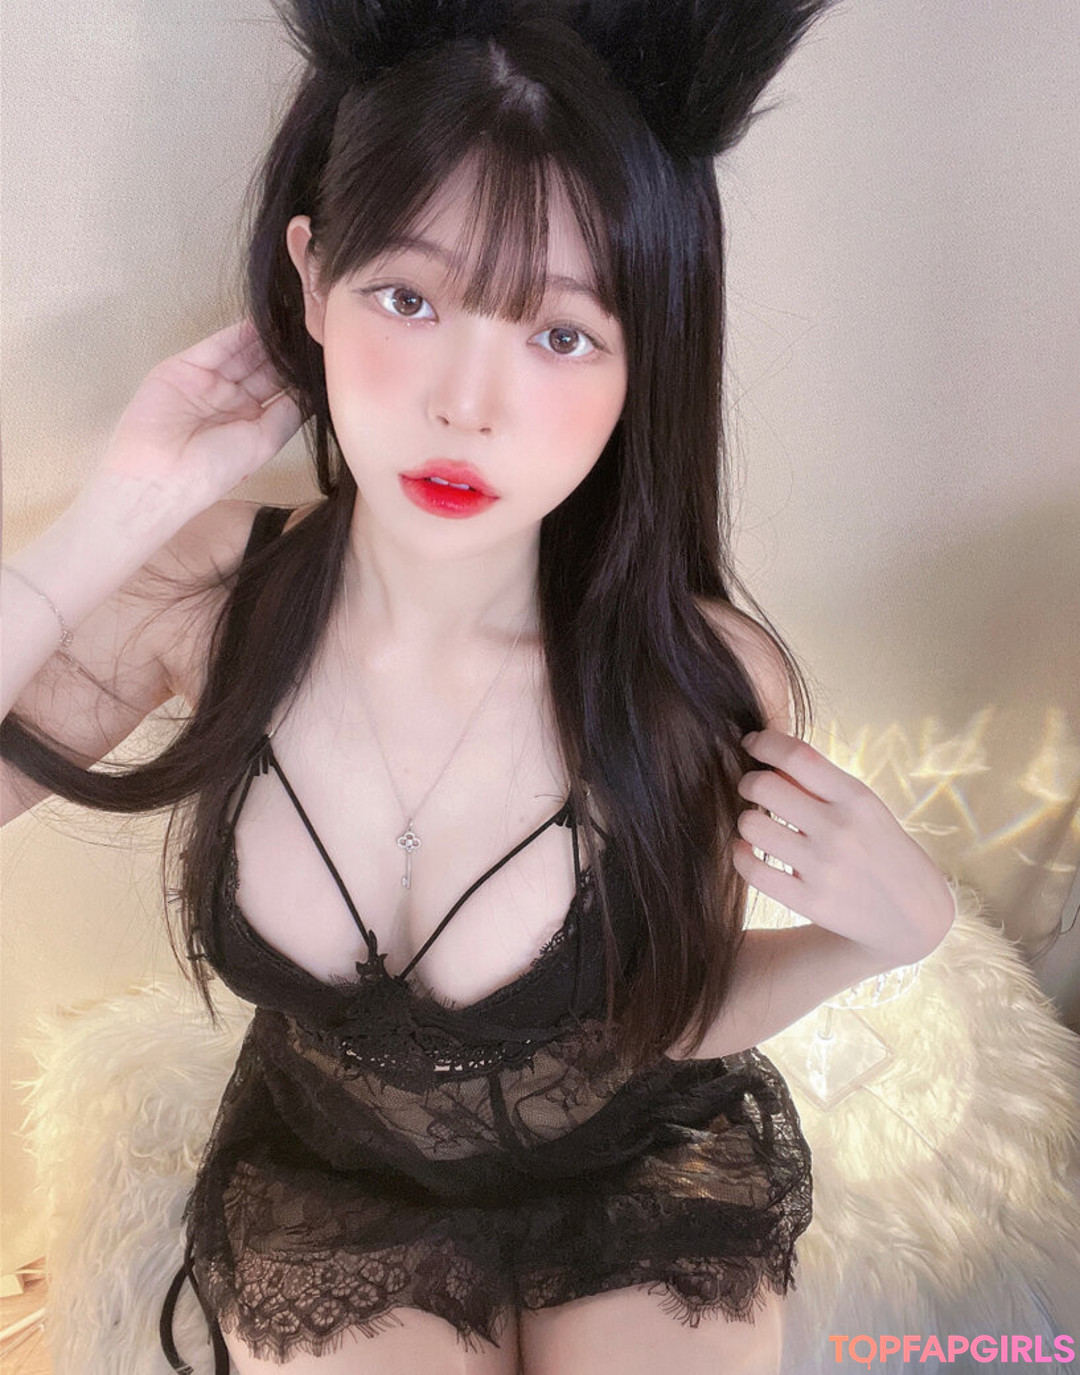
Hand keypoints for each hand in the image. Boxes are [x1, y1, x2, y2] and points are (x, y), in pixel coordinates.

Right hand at [96, 318, 304, 514]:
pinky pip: (219, 344)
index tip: (324, 358)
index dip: (300, 376)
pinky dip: (241, 331)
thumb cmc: (212, 470)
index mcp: (250, 424)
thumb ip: (289, 414)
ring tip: (293, 321)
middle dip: (286, 353)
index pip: (281, 391)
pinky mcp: (187, 366)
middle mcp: (231, 402)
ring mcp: (209, 383)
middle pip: (264, 368)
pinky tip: (264, 320)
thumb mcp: (264, 442)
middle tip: (313, 332)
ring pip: (244, 353)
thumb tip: (314, 392)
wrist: (161, 471)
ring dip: (267, 339)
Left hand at [732, 728, 954, 966]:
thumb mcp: (864, 807)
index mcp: (856, 798)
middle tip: (752, 789)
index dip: (764, 741)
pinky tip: (748, 850)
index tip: (751, 743)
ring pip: (751, 825)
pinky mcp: (810, 901)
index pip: (797, 755)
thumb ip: (819, 783)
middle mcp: (839, 829)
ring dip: (747, 820)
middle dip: (748, 782)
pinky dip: (741, 854)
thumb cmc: (879, 847)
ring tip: (757, 824)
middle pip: (763, 786)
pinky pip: (751, 869)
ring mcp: (824, 867)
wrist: (914, 914)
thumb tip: (768, 756)